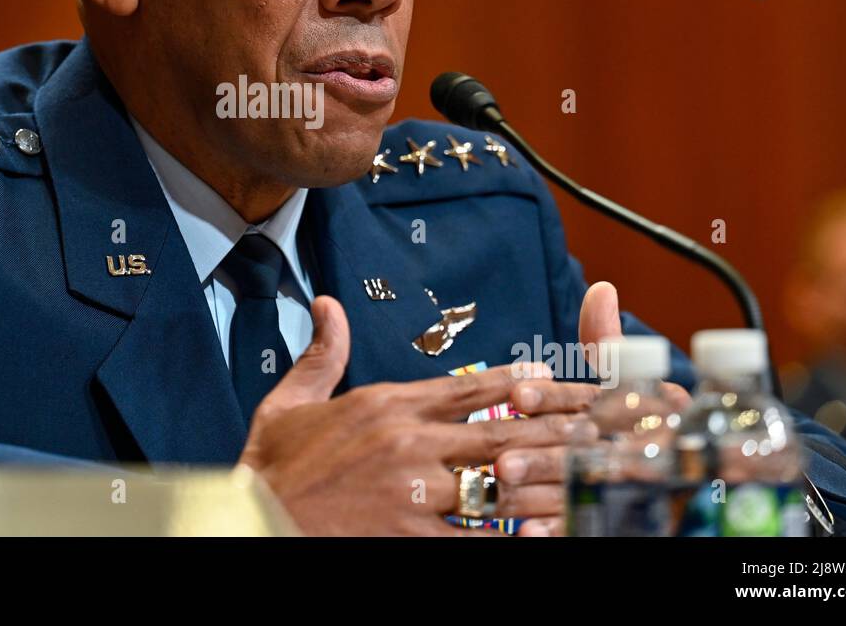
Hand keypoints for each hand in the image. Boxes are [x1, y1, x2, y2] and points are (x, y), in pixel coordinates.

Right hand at [238, 295, 596, 535]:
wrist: (251, 518)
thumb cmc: (271, 469)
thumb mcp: (290, 403)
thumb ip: (322, 354)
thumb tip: (329, 305)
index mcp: (385, 405)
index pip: (464, 386)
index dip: (514, 382)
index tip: (549, 379)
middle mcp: (407, 443)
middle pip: (499, 431)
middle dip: (552, 429)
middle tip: (594, 427)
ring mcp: (413, 494)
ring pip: (499, 485)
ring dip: (547, 482)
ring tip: (587, 478)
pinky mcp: (411, 538)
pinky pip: (476, 539)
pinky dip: (512, 536)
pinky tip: (544, 533)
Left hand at [498, 281, 691, 536]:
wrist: (706, 478)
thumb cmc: (650, 421)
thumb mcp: (631, 382)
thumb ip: (609, 344)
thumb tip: (600, 289)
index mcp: (647, 407)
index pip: (597, 400)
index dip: (556, 399)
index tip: (518, 395)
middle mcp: (651, 447)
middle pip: (592, 453)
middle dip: (546, 458)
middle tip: (501, 461)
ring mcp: (649, 489)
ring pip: (592, 493)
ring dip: (548, 495)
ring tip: (505, 491)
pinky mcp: (639, 519)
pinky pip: (597, 526)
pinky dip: (566, 530)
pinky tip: (533, 534)